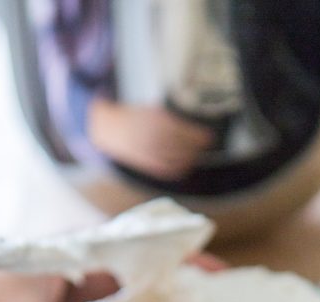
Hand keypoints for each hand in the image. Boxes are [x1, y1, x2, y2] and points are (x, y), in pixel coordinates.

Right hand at [88, 100, 213, 179]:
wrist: (110, 129)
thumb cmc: (136, 119)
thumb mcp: (153, 113)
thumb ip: (172, 123)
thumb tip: (196, 135)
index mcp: (156, 121)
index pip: (184, 132)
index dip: (198, 137)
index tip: (209, 137)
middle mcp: (153, 137)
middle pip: (183, 146)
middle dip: (196, 148)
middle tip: (204, 145)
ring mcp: (149, 152)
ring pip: (176, 159)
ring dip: (189, 159)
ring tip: (195, 155)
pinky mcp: (146, 164)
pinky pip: (167, 169)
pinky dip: (178, 168)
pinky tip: (184, 164)